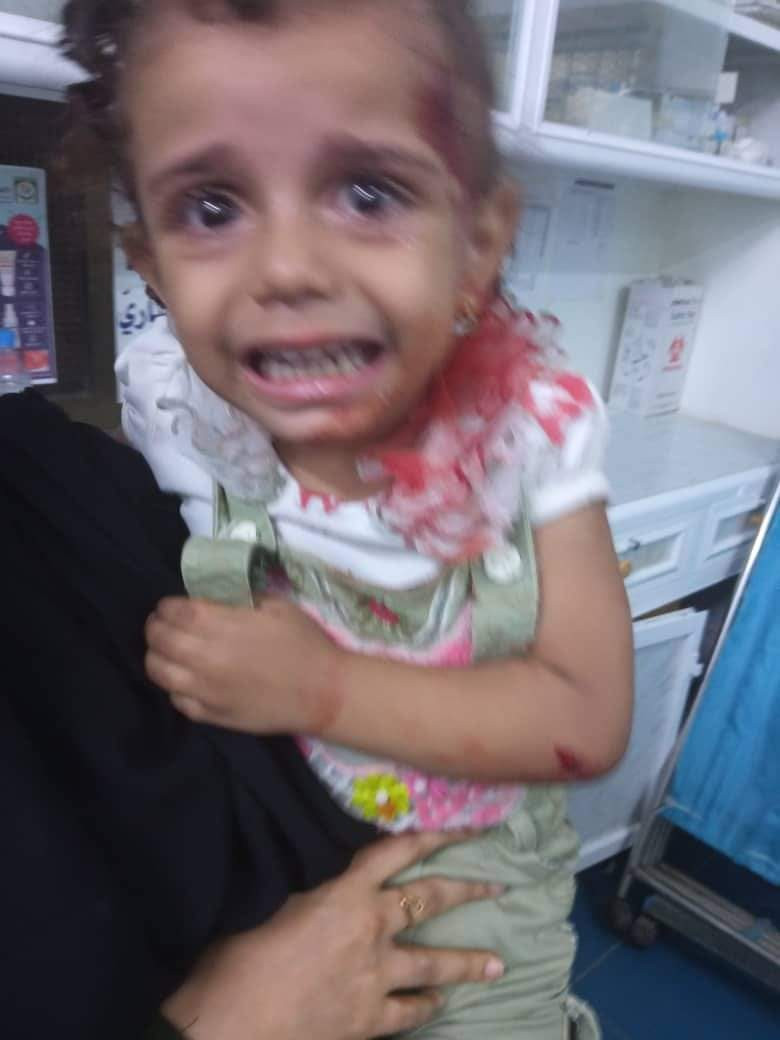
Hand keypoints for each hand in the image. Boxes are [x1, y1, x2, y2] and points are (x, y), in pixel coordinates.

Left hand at [145, 596, 342, 734]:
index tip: (172, 605)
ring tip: (169, 651)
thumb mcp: (276, 606)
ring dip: (157, 656)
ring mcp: (204, 690)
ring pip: (158, 671)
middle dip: (156, 626)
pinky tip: (186, 679)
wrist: (324, 692)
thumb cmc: (305, 643)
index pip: (172, 611)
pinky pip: (176, 699)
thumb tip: (212, 599)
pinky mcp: (211, 715)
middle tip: (165, 624)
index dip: (167, 605)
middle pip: (159, 639)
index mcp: (220, 625)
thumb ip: (237, 600)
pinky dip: (174, 685)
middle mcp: (204, 657)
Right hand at [162, 830, 504, 1039]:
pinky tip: (438, 1005)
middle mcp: (370, 927)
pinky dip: (425, 1007)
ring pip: (433, 964)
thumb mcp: (276, 900)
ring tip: (498, 963)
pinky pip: (408, 1012)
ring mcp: (374, 977)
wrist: (229, 1023)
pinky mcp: (367, 1020)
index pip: (400, 851)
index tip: (472, 828)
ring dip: (467, 962)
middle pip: (429, 901)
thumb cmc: (238, 956)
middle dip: (468, 890)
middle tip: (500, 887)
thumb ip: (313, 885)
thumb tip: (330, 874)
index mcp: (346, 890)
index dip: (439, 836)